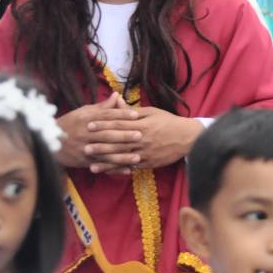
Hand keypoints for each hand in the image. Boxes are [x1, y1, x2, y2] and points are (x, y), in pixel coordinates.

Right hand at [55, 93, 140, 169]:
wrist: (48, 141)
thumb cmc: (71, 123)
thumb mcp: (84, 112)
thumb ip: (102, 106)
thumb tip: (117, 95)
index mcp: (86, 119)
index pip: (106, 116)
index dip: (121, 114)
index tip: (135, 114)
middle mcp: (85, 133)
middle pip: (107, 134)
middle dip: (124, 135)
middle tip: (140, 135)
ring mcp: (84, 148)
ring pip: (105, 152)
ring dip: (122, 156)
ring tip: (138, 157)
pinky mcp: (84, 161)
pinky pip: (101, 166)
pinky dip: (114, 169)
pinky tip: (128, 170)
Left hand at [87, 107, 203, 172]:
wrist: (188, 138)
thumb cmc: (169, 122)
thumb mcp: (152, 112)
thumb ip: (132, 110)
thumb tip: (117, 100)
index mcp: (142, 124)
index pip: (119, 124)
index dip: (103, 124)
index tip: (89, 125)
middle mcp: (143, 139)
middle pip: (118, 142)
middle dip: (100, 144)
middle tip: (85, 146)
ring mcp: (146, 152)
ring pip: (123, 157)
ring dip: (106, 161)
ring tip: (91, 164)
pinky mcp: (149, 163)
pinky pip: (132, 166)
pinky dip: (119, 169)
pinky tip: (108, 171)